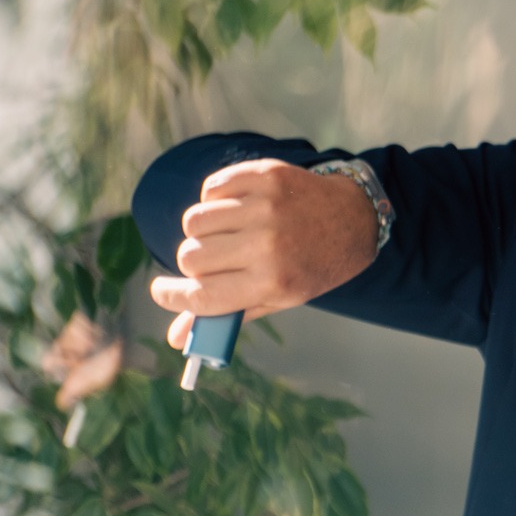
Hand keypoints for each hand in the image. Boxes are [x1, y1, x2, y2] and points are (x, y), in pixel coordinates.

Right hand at [147, 159, 377, 348]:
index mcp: (272, 282)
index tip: (161, 292)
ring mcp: (266, 206)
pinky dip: (215, 199)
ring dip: (202, 231)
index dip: (171, 297)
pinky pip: (211, 188)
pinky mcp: (265, 176)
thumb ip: (226, 316)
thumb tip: (175, 339)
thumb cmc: (309, 265)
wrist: (354, 220)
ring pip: (194, 221)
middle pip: (190, 257)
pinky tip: (237, 208)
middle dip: (193, 263)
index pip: (201, 296)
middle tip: (214, 262)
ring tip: (227, 234)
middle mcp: (268, 244)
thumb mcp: (277, 298)